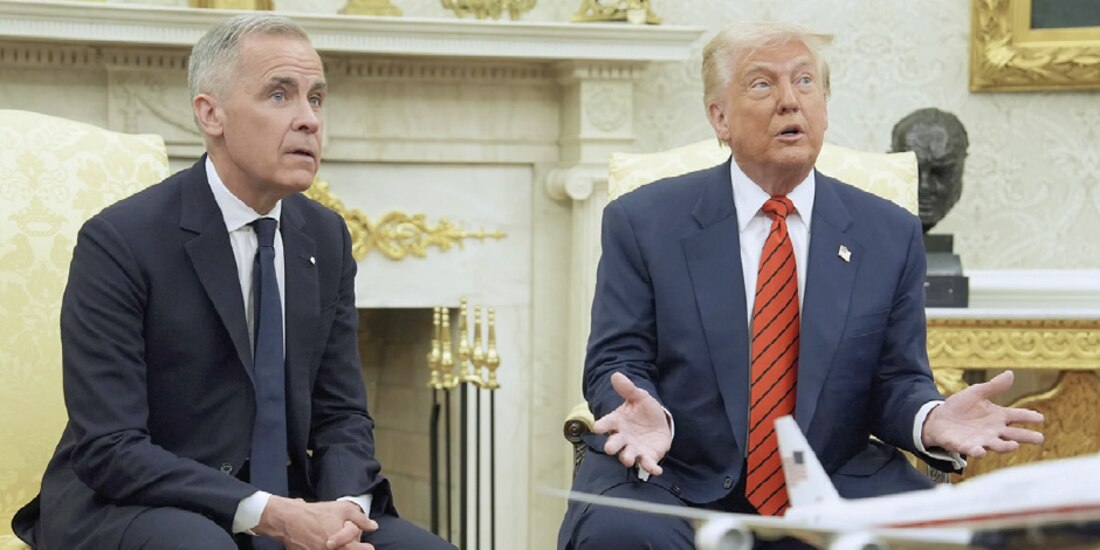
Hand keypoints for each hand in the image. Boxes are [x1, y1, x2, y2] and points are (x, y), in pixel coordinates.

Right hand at [254, 496, 378, 549]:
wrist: (289, 520)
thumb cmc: (317, 513)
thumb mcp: (343, 510)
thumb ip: (361, 519)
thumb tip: (374, 526)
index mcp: (345, 546)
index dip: (366, 547)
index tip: (366, 545)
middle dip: (351, 547)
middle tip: (349, 541)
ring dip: (339, 548)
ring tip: (334, 539)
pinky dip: (324, 548)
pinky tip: (322, 541)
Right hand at [593, 372, 671, 475]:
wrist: (659, 423)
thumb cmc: (644, 410)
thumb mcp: (639, 397)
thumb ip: (628, 389)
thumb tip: (616, 375)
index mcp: (618, 422)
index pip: (607, 423)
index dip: (602, 425)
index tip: (597, 427)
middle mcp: (623, 437)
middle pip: (615, 443)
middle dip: (612, 446)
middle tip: (610, 448)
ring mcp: (635, 448)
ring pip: (628, 455)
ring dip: (628, 458)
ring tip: (629, 459)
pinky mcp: (648, 456)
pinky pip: (648, 464)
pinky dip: (651, 468)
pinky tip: (656, 470)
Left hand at [921, 370, 1043, 457]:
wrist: (938, 418)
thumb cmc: (960, 406)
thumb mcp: (976, 393)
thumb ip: (993, 386)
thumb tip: (1011, 373)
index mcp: (998, 416)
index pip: (1017, 416)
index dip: (1028, 416)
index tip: (1040, 417)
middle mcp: (994, 430)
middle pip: (1014, 435)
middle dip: (1026, 437)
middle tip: (1039, 438)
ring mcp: (981, 440)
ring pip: (997, 445)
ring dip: (1005, 446)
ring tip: (1014, 445)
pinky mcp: (966, 446)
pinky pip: (974, 450)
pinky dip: (978, 452)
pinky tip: (981, 452)